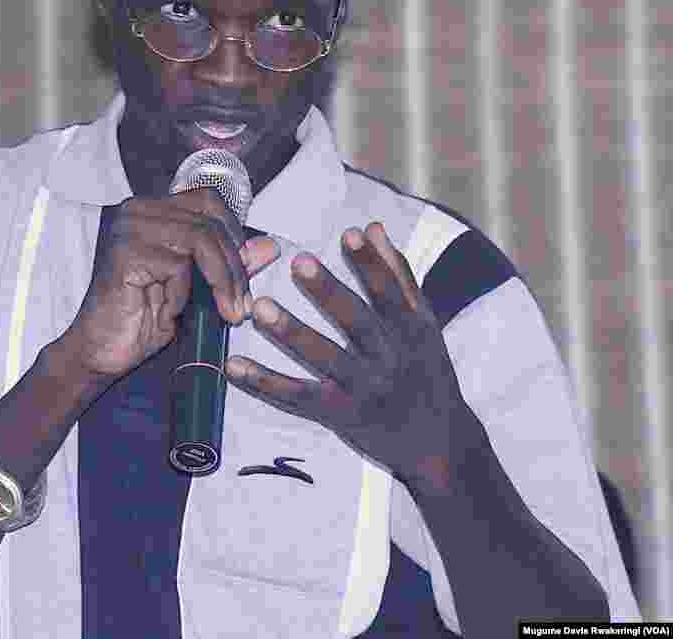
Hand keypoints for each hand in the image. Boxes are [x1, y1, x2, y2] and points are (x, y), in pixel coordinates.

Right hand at [65, 189, 281, 380]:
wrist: (101, 351)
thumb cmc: (142, 319)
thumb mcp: (196, 289)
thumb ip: (228, 264)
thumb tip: (271, 247)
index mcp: (152, 210)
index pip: (209, 199)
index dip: (234, 233)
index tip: (244, 272)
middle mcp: (137, 210)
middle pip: (210, 221)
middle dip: (235, 266)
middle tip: (243, 304)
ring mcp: (129, 228)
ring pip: (201, 240)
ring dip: (222, 281)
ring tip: (228, 312)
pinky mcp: (124, 253)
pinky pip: (178, 265)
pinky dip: (184, 293)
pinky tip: (171, 311)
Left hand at [225, 221, 472, 494]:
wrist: (439, 445)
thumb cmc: (427, 373)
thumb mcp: (424, 325)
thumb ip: (399, 276)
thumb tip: (374, 228)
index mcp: (412, 333)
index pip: (391, 294)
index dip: (372, 265)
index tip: (349, 235)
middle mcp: (389, 361)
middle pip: (357, 324)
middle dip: (328, 292)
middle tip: (297, 262)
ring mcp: (363, 390)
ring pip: (325, 360)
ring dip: (292, 333)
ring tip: (260, 307)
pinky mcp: (339, 415)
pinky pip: (297, 397)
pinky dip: (265, 381)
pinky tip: (234, 365)